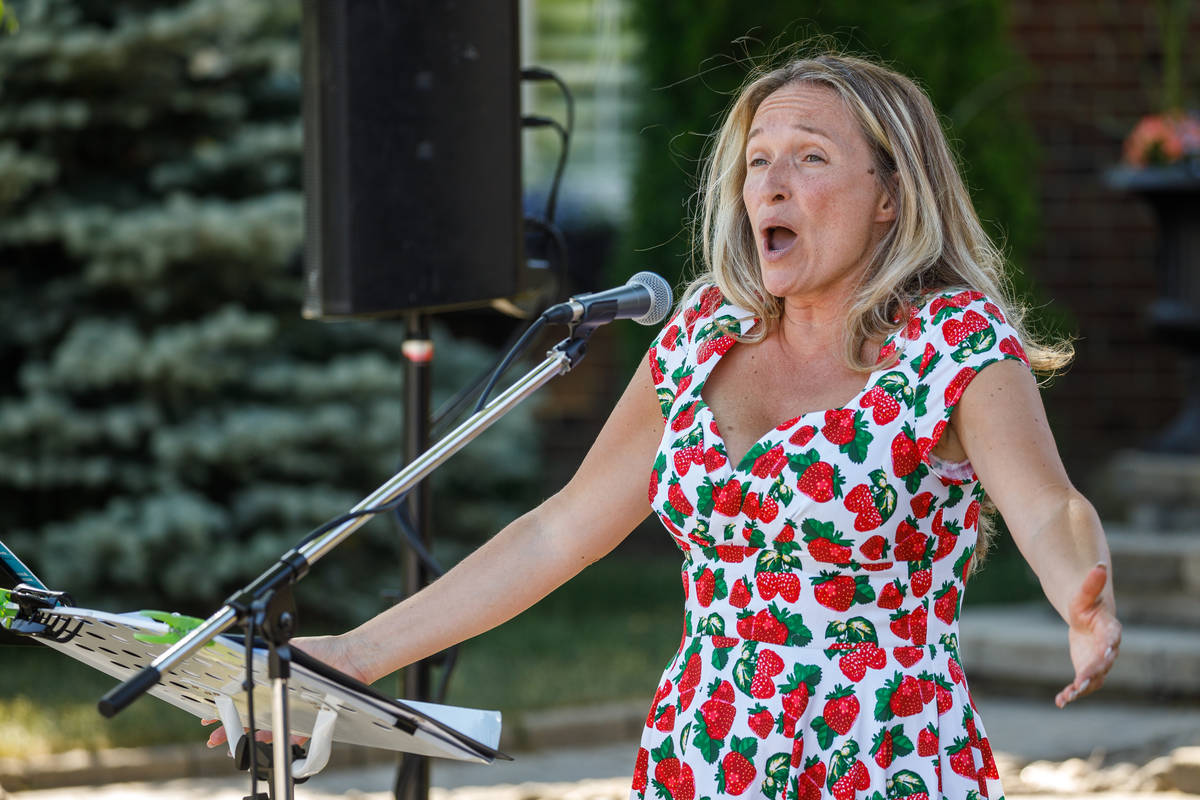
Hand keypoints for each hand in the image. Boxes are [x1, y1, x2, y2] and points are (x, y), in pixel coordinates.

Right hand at [204, 634, 369, 748]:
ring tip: (233, 745)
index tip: (209, 715)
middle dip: (231, 728)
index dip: (226, 707)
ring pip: (268, 728)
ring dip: (249, 738)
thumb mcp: (285, 650)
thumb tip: (241, 655)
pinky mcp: (311, 719)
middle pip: (252, 717)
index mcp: (273, 681)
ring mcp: (295, 710)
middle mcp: (283, 697)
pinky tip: (265, 743)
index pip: (245, 697)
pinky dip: (282, 739)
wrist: (347, 657)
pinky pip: (295, 734)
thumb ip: (265, 658)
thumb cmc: (320, 651)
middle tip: (214, 737)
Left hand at [1055, 563, 1120, 707]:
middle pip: (1102, 665)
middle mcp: (1108, 652)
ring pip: (1092, 680)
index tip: (1105, 656)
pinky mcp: (1087, 672)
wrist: (1087, 621)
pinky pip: (1081, 685)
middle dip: (1092, 674)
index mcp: (1111, 632)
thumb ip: (1091, 583)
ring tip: (1068, 696)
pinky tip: (1059, 702)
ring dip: (1081, 689)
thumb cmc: (1087, 605)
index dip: (1108, 649)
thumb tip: (1099, 564)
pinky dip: (1071, 693)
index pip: (1112, 642)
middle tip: (1080, 683)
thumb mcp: (1084, 595)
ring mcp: (1099, 664)